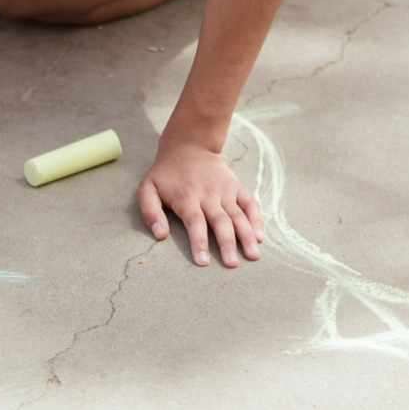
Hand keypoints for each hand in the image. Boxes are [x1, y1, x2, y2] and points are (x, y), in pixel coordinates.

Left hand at [136, 137, 263, 267]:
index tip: (203, 262)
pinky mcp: (236, 187)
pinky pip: (249, 203)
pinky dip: (256, 219)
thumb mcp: (147, 188)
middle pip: (220, 222)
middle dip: (227, 244)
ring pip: (238, 215)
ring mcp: (225, 190)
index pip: (195, 223)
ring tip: (253, 256)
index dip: (199, 243)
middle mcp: (209, 195)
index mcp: (187, 197)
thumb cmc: (166, 173)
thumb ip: (150, 211)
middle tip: (232, 264)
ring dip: (247, 236)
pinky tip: (260, 236)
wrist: (188, 145)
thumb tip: (160, 235)